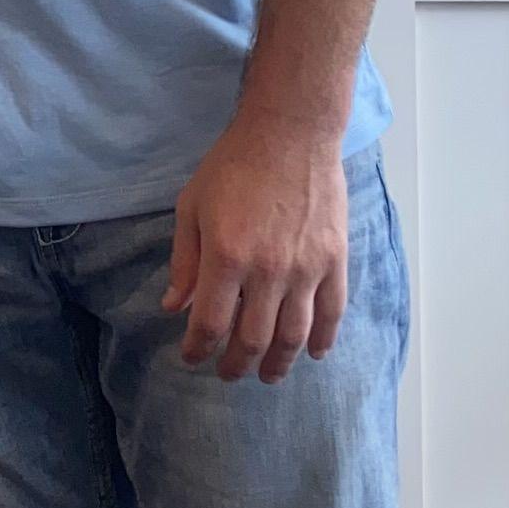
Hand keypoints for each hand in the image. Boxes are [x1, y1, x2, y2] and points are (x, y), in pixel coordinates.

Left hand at [163, 112, 351, 381]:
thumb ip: (184, 261)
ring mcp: (306, 267)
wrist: (290, 132)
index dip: (198, 349)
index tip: (192, 357)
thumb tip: (174, 306)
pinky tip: (313, 353)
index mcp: (227, 256)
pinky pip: (332, 311)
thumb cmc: (234, 165)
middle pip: (252, 339)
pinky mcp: (334, 259)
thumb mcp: (193, 207)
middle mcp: (268, 270)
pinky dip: (323, 339)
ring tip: (268, 375)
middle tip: (228, 373)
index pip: (210, 324)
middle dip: (236, 364)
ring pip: (293, 335)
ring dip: (279, 364)